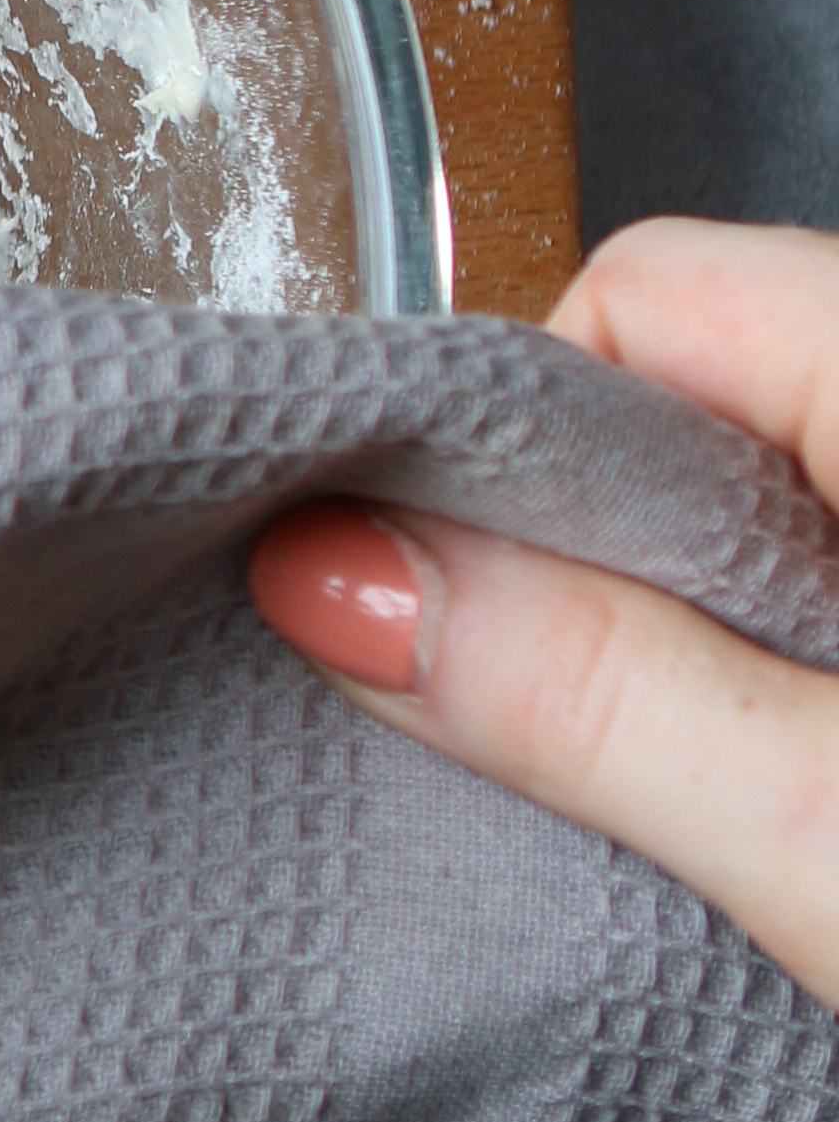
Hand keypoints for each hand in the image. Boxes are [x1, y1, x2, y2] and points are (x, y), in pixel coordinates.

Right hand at [252, 216, 838, 1009]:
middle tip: (557, 746)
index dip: (520, 448)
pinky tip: (786, 827)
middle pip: (694, 403)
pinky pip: (824, 606)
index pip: (641, 294)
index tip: (460, 618)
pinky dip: (780, 695)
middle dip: (584, 566)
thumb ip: (599, 693)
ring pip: (767, 515)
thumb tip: (332, 573)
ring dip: (687, 651)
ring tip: (690, 816)